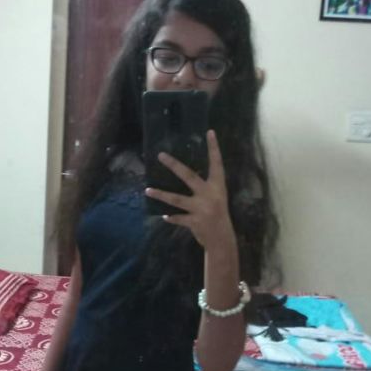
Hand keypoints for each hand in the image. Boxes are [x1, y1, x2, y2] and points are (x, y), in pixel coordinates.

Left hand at [144, 130, 233, 250]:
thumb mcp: (217, 197)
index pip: (216, 163)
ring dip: (161, 195)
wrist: (222, 238)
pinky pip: (178, 218)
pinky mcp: (194, 222)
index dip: (214, 148)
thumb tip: (184, 173)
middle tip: (161, 155)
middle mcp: (209, 194)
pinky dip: (171, 217)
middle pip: (189, 176)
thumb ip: (204, 187)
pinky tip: (163, 216)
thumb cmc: (218, 214)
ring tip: (147, 190)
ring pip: (176, 199)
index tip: (210, 132)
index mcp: (217, 186)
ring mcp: (201, 208)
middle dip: (174, 165)